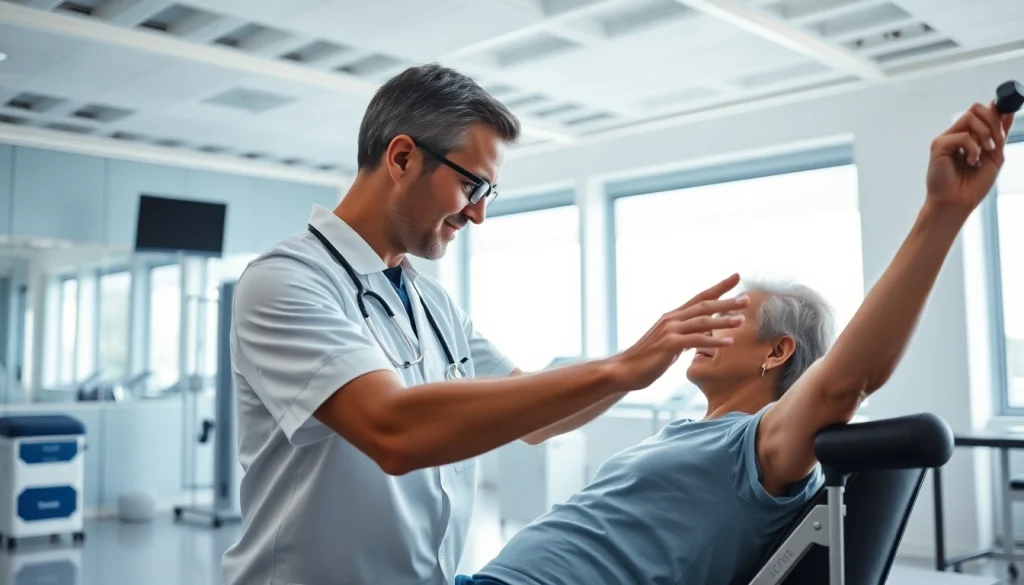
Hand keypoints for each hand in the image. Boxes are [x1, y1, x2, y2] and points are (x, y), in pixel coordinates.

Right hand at [614, 273, 749, 391]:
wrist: (625, 370)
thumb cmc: (647, 359)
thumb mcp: (670, 343)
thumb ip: (685, 335)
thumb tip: (701, 334)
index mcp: (673, 316)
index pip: (700, 297)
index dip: (719, 287)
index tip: (736, 278)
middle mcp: (672, 319)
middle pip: (704, 305)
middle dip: (727, 301)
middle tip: (747, 299)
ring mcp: (670, 330)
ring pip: (702, 321)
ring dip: (724, 320)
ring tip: (743, 320)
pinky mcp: (669, 345)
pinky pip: (696, 341)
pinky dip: (714, 340)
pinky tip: (729, 342)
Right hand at [926, 101, 1014, 212]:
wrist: (958, 203)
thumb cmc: (973, 185)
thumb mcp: (995, 156)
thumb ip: (1000, 134)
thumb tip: (1007, 111)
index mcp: (969, 137)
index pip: (981, 112)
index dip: (996, 111)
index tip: (1007, 119)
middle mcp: (956, 135)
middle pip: (976, 109)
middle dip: (993, 121)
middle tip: (998, 140)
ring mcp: (947, 139)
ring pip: (970, 117)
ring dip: (985, 133)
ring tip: (986, 151)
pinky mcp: (939, 146)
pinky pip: (962, 136)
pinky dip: (973, 148)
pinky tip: (971, 161)